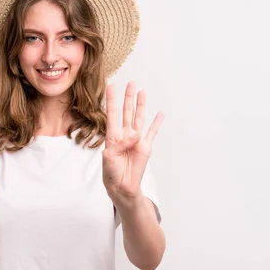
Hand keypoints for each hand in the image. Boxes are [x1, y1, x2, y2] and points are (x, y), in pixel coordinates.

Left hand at [102, 81, 163, 205]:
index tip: (111, 86)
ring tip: (142, 91)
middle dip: (128, 97)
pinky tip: (160, 113)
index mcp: (112, 136)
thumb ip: (119, 145)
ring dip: (141, 105)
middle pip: (127, 112)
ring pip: (139, 118)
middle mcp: (124, 135)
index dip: (111, 100)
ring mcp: (136, 139)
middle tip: (131, 83)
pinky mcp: (146, 147)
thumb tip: (134, 135)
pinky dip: (157, 122)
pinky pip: (152, 132)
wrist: (122, 186)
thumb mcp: (109, 158)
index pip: (112, 114)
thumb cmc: (111, 173)